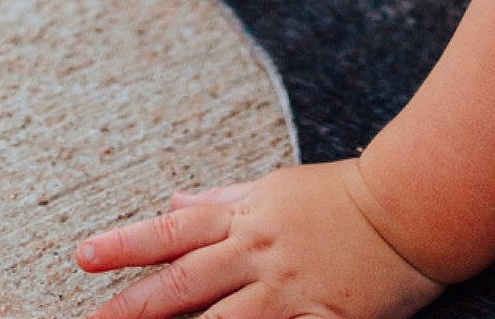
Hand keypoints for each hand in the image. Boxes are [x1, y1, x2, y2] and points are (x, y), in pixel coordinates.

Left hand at [75, 161, 443, 318]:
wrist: (410, 205)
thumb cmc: (340, 194)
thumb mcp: (275, 188)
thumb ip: (221, 198)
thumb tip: (173, 199)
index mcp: (247, 218)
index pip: (174, 230)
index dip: (126, 243)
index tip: (83, 255)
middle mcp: (260, 254)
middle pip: (184, 283)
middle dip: (132, 306)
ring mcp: (290, 292)